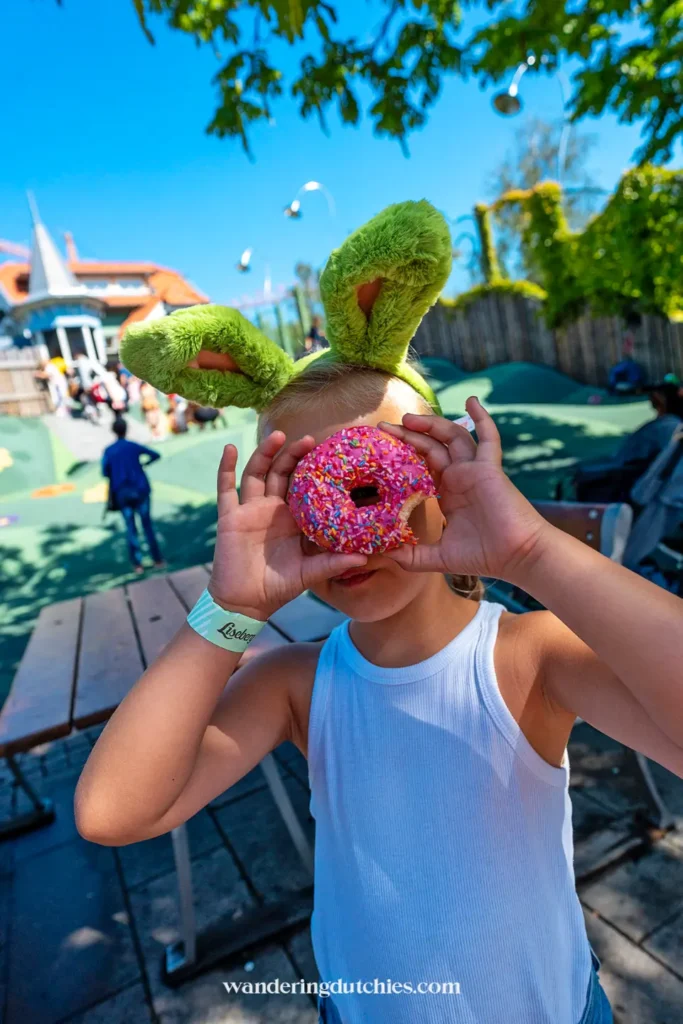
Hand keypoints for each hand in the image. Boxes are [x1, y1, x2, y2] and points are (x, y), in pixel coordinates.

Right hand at [208, 432, 367, 620]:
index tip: (329, 452)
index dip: (314, 469)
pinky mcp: (230, 516)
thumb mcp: (310, 573)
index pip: (304, 486)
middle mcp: (272, 509)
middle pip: (282, 473)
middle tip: (309, 439)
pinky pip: (226, 488)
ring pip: (257, 473)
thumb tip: (365, 557)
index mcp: (293, 518)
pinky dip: (225, 467)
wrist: (246, 603)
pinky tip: (230, 448)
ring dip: (266, 453)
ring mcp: (250, 510)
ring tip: (278, 435)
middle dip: (294, 455)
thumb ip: (334, 563)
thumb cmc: (279, 587)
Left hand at [379, 398, 546, 581]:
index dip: (403, 455)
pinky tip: (472, 401)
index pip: (421, 466)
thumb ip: (412, 557)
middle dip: (408, 435)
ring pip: (451, 437)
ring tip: (408, 418)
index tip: (381, 447)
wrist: (517, 556)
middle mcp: (459, 478)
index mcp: (448, 493)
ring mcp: (474, 470)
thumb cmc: (484, 556)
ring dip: (431, 424)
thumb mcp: (439, 557)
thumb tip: (385, 556)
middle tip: (385, 427)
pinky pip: (488, 438)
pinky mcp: (490, 468)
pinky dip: (482, 418)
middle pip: (431, 447)